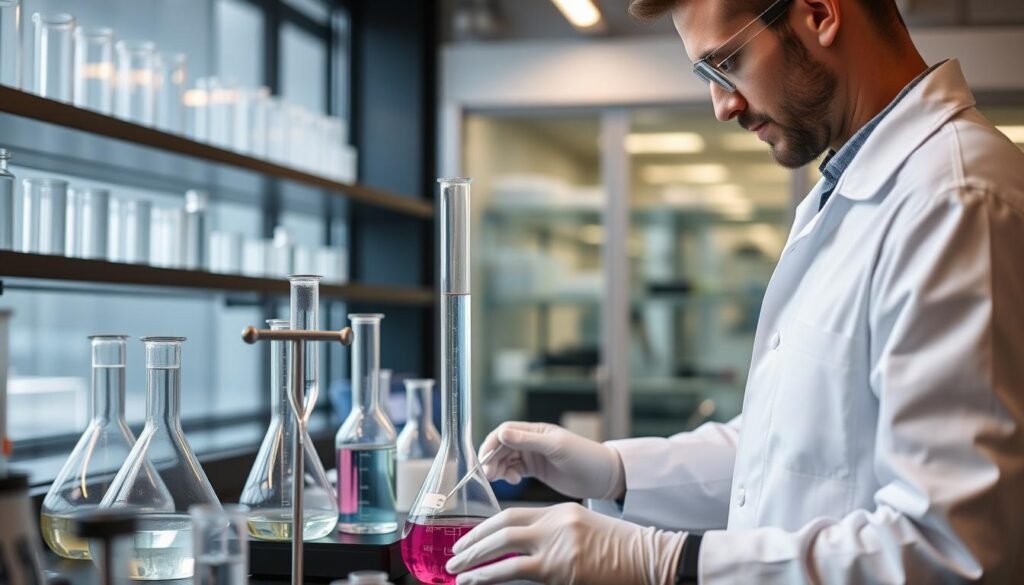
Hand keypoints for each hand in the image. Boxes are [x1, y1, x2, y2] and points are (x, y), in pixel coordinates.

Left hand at [446, 503, 685, 584]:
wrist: (648, 557)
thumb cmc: (618, 550)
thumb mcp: (582, 530)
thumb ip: (552, 533)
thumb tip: (517, 549)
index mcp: (559, 510)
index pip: (512, 514)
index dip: (486, 527)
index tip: (468, 538)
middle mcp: (555, 523)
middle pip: (502, 527)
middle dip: (473, 541)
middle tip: (453, 554)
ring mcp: (557, 545)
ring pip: (503, 547)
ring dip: (474, 559)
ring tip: (456, 570)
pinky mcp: (560, 569)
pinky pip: (514, 571)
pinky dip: (489, 575)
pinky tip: (474, 580)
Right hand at [480, 421, 624, 499]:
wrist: (603, 477)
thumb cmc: (584, 457)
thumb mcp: (556, 448)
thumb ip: (528, 441)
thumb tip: (501, 433)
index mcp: (537, 430)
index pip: (506, 431)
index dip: (492, 443)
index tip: (485, 458)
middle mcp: (532, 441)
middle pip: (502, 446)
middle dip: (492, 458)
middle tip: (489, 475)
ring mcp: (534, 456)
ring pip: (506, 459)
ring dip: (499, 468)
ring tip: (500, 479)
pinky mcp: (536, 470)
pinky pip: (514, 470)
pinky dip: (508, 475)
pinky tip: (513, 481)